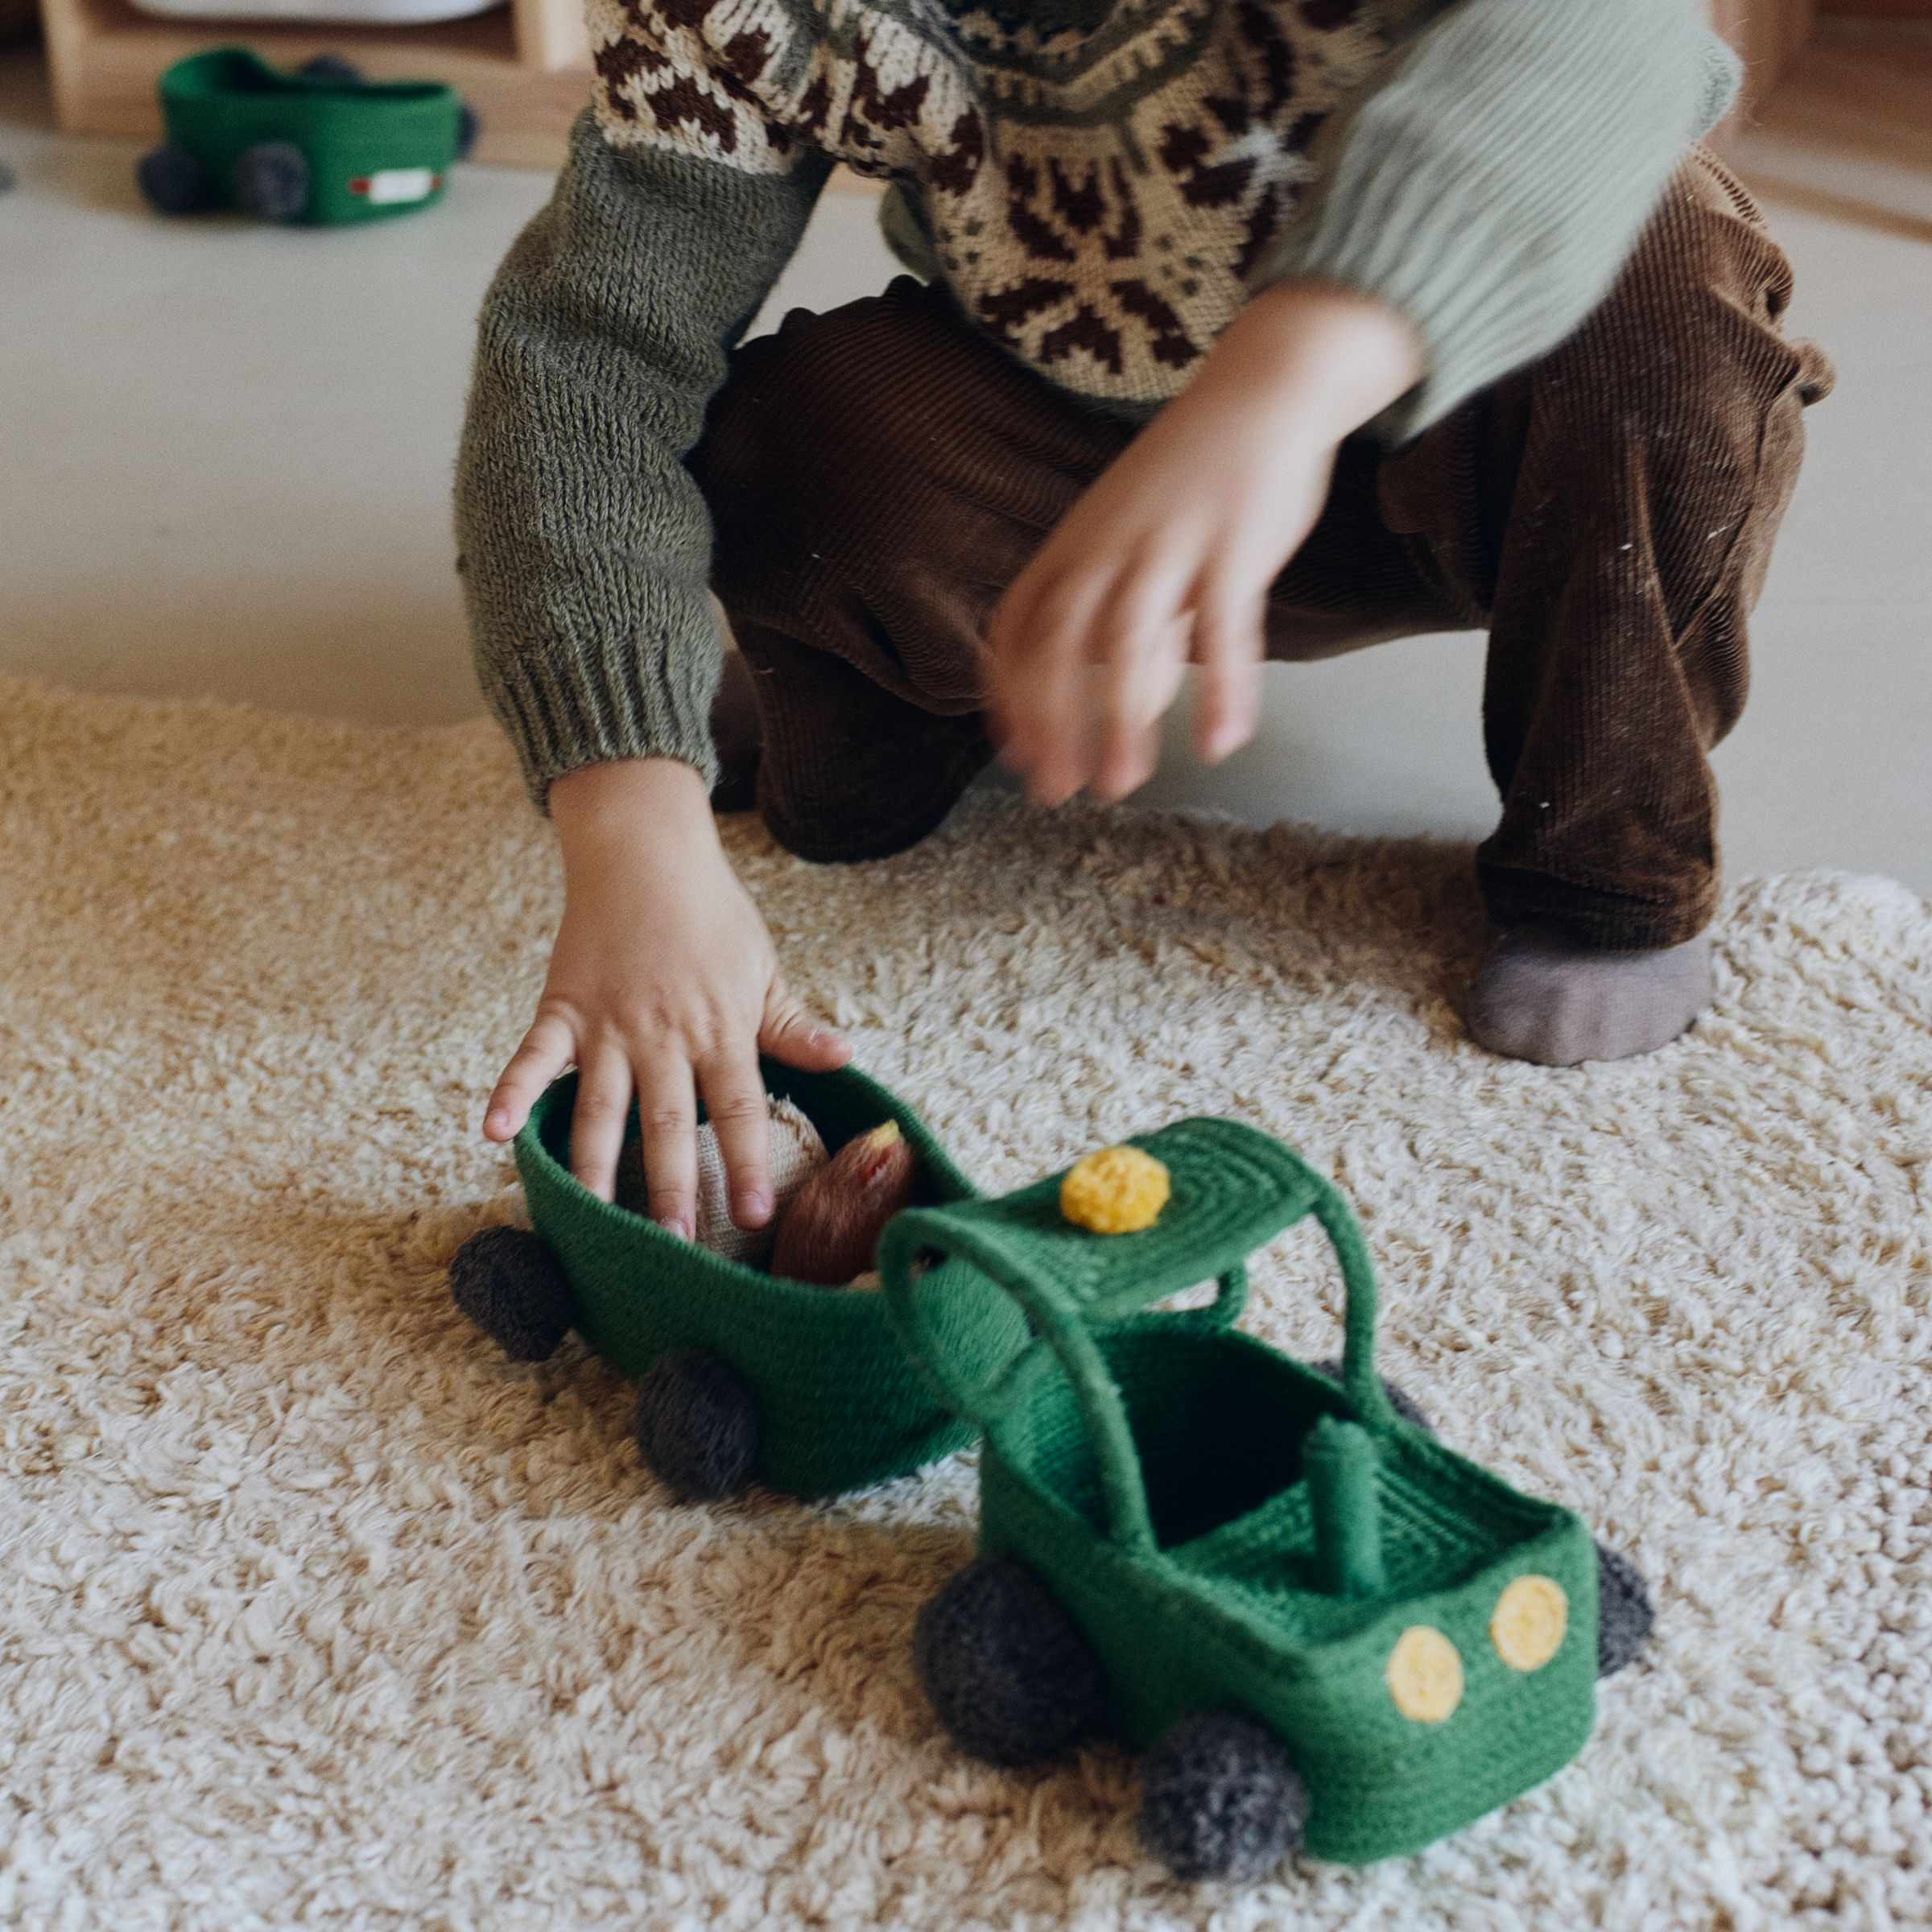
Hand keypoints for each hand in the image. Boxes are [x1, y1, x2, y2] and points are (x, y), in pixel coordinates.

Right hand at [481, 757, 850, 1231]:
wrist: (647, 851)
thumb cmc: (711, 914)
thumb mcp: (762, 970)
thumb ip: (794, 1026)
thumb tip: (846, 1058)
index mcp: (720, 1030)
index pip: (738, 1110)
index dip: (747, 1164)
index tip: (757, 1215)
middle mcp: (665, 1036)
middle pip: (668, 1122)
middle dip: (672, 1186)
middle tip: (673, 1244)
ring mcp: (609, 1025)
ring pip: (601, 1106)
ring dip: (597, 1165)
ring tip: (593, 1218)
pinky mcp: (563, 1007)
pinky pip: (534, 1057)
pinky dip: (512, 1091)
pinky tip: (495, 1135)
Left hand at [988, 280, 1423, 805]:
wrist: (1265, 387)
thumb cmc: (1198, 477)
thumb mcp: (1141, 544)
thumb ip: (1136, 624)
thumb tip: (1136, 705)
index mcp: (1074, 544)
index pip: (1016, 628)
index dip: (1007, 696)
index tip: (1015, 755)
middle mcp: (1107, 547)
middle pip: (1057, 647)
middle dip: (1051, 726)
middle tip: (1057, 793)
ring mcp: (1168, 544)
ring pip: (1125, 647)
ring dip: (1118, 725)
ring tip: (1121, 786)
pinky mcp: (1235, 544)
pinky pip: (1224, 630)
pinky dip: (1221, 691)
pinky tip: (1221, 743)